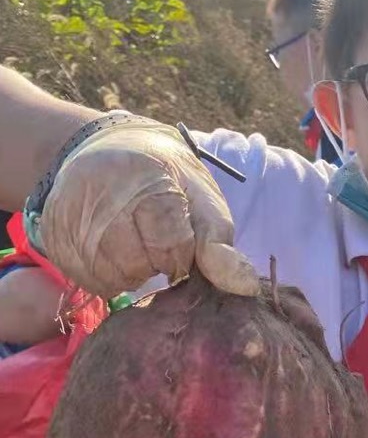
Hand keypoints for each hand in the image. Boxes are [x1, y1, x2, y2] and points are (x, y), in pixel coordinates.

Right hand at [39, 122, 257, 299]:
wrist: (111, 149)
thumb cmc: (169, 180)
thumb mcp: (204, 201)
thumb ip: (221, 245)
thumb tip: (245, 288)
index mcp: (147, 179)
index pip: (170, 245)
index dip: (181, 253)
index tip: (181, 242)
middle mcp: (99, 194)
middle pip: (136, 265)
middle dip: (156, 263)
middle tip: (155, 241)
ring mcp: (69, 214)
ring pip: (108, 277)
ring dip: (130, 272)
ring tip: (135, 244)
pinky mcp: (51, 233)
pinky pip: (85, 279)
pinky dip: (106, 275)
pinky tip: (113, 251)